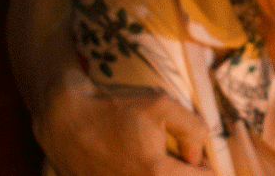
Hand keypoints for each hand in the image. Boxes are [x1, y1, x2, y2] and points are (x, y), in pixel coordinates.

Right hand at [35, 69, 213, 175]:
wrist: (66, 123)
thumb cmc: (116, 112)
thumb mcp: (163, 106)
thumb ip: (194, 130)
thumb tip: (198, 157)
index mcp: (158, 175)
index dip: (207, 168)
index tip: (197, 155)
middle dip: (188, 172)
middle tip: (182, 158)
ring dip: (169, 174)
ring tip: (159, 159)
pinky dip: (149, 175)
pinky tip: (140, 165)